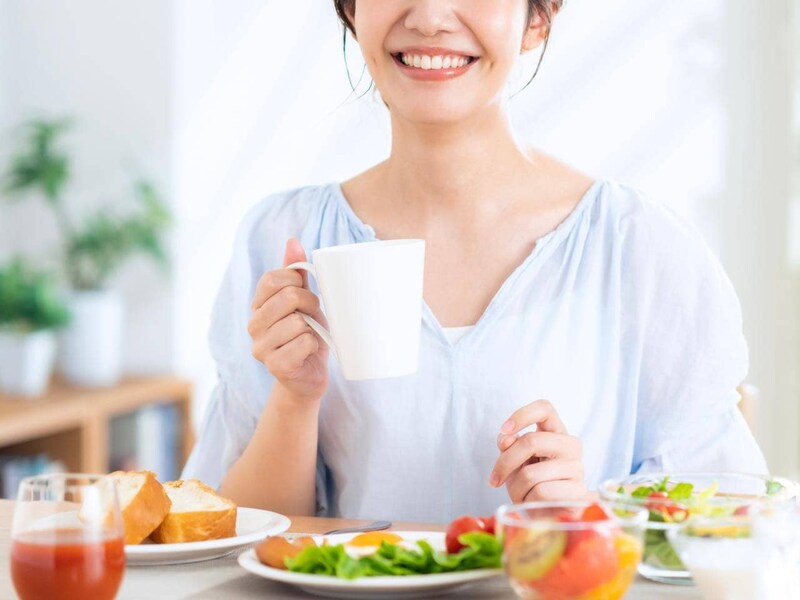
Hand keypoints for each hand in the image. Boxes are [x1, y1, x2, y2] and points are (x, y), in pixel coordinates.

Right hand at [248, 239, 328, 402]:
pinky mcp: (275, 365)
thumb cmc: (307, 335)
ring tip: (310, 336)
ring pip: (298, 321)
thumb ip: (295, 273)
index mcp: (258, 305)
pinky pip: (304, 342)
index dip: (296, 281)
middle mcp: (253, 325)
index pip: (271, 278)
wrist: (310, 376)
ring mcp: (260, 347)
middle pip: (288, 297)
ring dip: (313, 328)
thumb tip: (293, 241)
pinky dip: (314, 345)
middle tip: (312, 316)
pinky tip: (307, 352)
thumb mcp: (303, 301)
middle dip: (310, 303)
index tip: (305, 292)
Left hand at [489, 399, 588, 501]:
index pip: (544, 408)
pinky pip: (541, 493)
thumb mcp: (514, 460)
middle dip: (506, 462)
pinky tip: (533, 503)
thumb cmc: (530, 482)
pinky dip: (528, 500)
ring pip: (531, 473)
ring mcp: (577, 467)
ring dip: (516, 488)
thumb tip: (506, 439)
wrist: (550, 514)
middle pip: (531, 441)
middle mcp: (570, 445)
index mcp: (555, 432)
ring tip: (522, 494)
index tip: (505, 430)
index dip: (521, 415)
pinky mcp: (579, 491)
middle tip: (495, 478)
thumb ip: (509, 445)